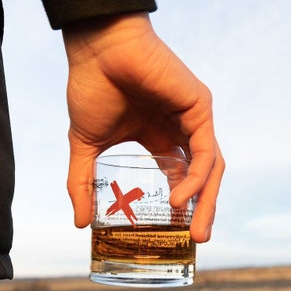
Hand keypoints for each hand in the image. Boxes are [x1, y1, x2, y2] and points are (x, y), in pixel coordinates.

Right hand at [62, 13, 223, 241]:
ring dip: (207, 201)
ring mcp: (192, 118)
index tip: (176, 234)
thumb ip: (82, 183)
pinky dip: (197, 176)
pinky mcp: (200, 106)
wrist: (97, 48)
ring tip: (195, 232)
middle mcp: (179, 130)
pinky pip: (206, 151)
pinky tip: (182, 197)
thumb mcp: (86, 145)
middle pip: (201, 177)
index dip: (182, 205)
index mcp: (158, 137)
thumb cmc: (91, 86)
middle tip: (196, 242)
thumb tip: (79, 223)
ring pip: (211, 168)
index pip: (180, 176)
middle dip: (202, 211)